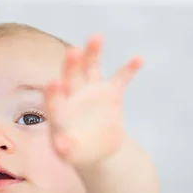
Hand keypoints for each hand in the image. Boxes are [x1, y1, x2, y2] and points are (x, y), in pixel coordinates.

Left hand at [44, 35, 141, 166]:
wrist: (97, 148)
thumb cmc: (77, 151)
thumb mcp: (70, 154)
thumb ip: (64, 148)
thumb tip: (60, 146)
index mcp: (59, 109)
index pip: (54, 98)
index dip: (54, 91)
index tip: (54, 83)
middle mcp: (73, 94)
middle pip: (71, 75)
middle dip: (71, 63)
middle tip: (73, 51)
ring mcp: (92, 91)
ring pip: (91, 68)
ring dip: (93, 53)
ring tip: (96, 37)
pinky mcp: (111, 93)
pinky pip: (120, 79)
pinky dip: (129, 69)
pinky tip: (139, 59)